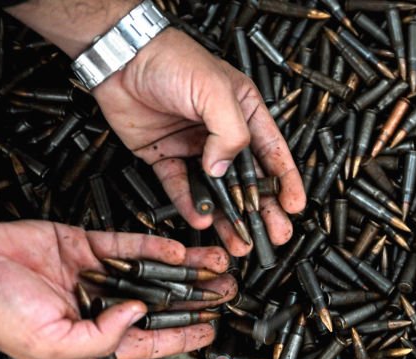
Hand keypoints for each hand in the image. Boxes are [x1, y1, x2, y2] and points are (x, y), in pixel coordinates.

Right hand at [0, 221, 235, 358]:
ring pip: (152, 274)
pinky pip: (129, 247)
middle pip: (161, 306)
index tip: (213, 331)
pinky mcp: (86, 246)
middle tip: (229, 293)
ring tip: (220, 267)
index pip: (151, 341)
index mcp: (94, 339)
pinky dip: (155, 247)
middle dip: (196, 300)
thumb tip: (141, 314)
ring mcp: (96, 276)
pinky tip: (182, 250)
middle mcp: (101, 308)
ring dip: (186, 272)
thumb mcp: (55, 343)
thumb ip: (103, 336)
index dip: (183, 337)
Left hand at [92, 29, 305, 254]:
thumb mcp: (215, 91)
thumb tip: (225, 170)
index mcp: (245, 112)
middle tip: (274, 235)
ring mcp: (195, 148)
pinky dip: (192, 206)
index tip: (295, 206)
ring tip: (241, 242)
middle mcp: (222, 132)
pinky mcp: (166, 157)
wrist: (121, 58)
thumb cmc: (172, 60)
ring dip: (229, 217)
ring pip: (218, 191)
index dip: (286, 181)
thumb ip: (230, 133)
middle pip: (249, 179)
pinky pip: (182, 188)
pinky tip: (202, 220)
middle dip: (263, 210)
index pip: (273, 152)